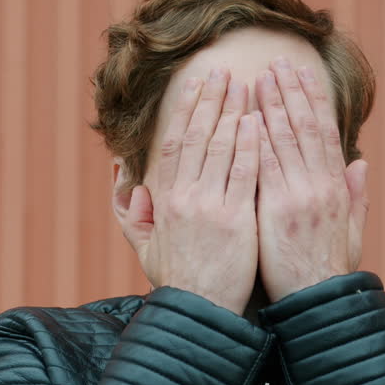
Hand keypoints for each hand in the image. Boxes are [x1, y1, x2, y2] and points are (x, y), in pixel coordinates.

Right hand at [119, 67, 261, 314]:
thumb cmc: (178, 284)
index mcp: (165, 201)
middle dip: (210, 100)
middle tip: (222, 70)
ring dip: (232, 112)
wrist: (197, 315)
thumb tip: (129, 188)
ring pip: (220, 149)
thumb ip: (133, 217)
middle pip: (197, 137)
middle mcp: (184, 198)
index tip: (197, 85)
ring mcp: (209, 207)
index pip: (175, 144)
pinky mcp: (234, 220)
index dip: (187, 111)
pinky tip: (255, 121)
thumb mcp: (146, 249)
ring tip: (244, 84)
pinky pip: (242, 174)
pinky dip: (248, 146)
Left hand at [253, 57, 368, 302]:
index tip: (302, 76)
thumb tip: (362, 165)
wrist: (319, 304)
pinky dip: (258, 140)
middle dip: (290, 93)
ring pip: (286, 141)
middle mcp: (320, 187)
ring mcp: (300, 197)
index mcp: (336, 189)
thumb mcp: (352, 232)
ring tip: (260, 78)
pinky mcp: (278, 210)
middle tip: (277, 64)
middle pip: (306, 128)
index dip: (313, 102)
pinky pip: (266, 166)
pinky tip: (247, 117)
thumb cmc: (329, 273)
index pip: (325, 134)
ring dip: (272, 106)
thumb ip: (357, 197)